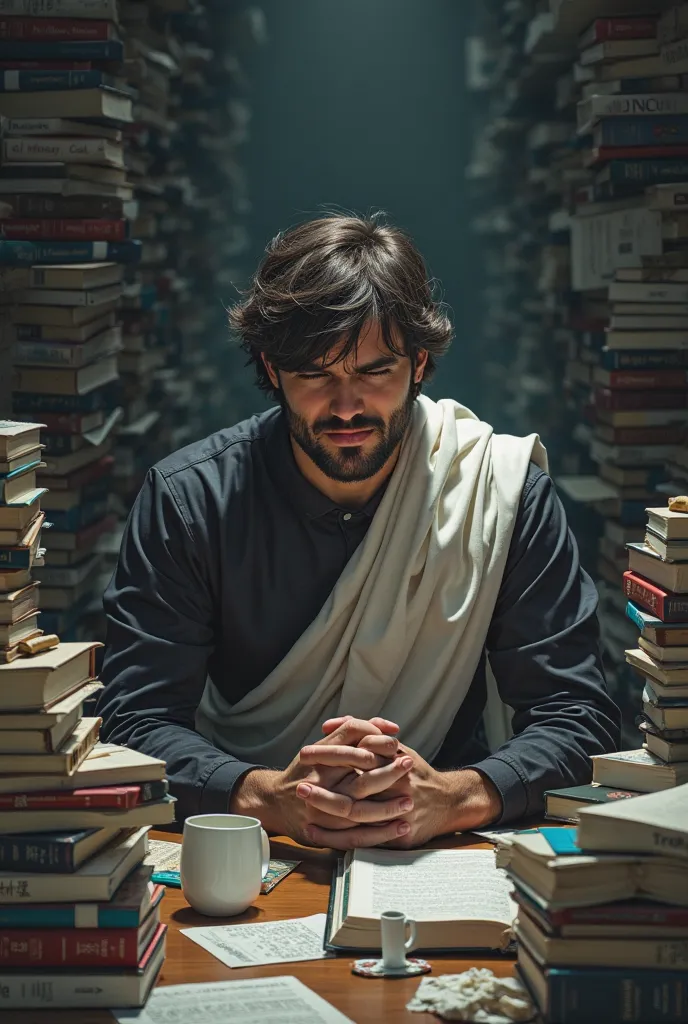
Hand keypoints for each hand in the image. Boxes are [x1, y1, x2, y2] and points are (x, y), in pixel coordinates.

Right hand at [229, 716, 414, 847]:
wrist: (274, 802)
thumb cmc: (306, 770)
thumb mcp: (323, 746)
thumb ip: (352, 732)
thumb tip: (389, 726)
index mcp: (320, 756)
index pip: (350, 744)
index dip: (375, 742)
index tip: (396, 744)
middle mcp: (320, 781)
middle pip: (358, 777)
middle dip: (387, 773)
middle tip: (409, 767)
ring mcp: (320, 809)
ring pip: (358, 810)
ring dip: (386, 808)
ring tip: (409, 803)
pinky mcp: (323, 831)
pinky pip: (354, 836)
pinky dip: (378, 834)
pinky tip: (399, 829)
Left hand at [296, 719, 502, 848]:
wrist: (447, 801)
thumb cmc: (414, 771)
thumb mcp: (395, 748)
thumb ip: (366, 733)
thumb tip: (336, 723)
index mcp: (394, 763)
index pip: (356, 757)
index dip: (329, 757)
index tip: (304, 756)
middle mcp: (396, 788)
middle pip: (355, 791)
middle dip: (325, 791)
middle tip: (299, 787)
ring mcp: (398, 814)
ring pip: (357, 818)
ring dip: (327, 818)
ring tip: (302, 816)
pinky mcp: (399, 838)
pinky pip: (364, 841)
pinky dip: (337, 839)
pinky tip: (314, 836)